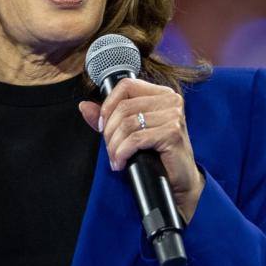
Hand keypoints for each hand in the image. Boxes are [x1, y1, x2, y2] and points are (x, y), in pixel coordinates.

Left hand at [78, 78, 204, 222]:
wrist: (181, 180)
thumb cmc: (158, 155)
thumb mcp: (131, 132)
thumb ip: (109, 117)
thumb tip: (84, 106)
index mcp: (162, 94)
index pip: (126, 85)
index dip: (108, 105)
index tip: (102, 126)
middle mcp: (171, 100)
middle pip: (124, 107)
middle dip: (109, 132)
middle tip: (110, 150)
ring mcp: (174, 115)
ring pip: (127, 124)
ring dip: (114, 146)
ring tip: (115, 159)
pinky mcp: (173, 133)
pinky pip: (135, 139)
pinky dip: (122, 153)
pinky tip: (121, 163)